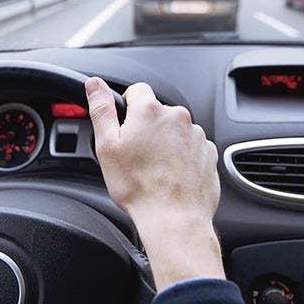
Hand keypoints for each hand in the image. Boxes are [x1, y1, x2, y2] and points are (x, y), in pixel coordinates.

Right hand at [85, 77, 224, 289]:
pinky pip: (191, 147)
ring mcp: (196, 135)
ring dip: (165, 143)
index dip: (127, 107)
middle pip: (157, 113)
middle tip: (136, 155)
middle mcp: (177, 117)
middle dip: (146, 128)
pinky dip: (181, 157)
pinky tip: (171, 176)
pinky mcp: (208, 153)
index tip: (124, 128)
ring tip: (154, 170)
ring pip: (174, 131)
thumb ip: (101, 109)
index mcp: (150, 110)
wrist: (174, 219)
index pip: (137, 90)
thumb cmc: (138, 187)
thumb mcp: (107, 146)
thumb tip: (95, 84)